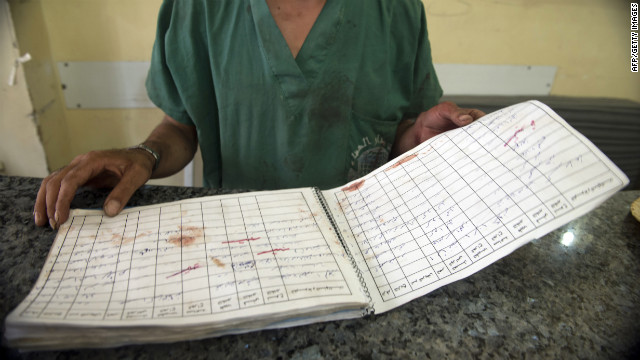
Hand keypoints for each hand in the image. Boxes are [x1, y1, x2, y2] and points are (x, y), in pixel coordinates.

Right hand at [34, 148, 155, 228]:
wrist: (140, 156)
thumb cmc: (139, 165)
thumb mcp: (137, 177)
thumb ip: (124, 192)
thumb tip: (109, 212)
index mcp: (92, 161)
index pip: (70, 180)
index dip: (62, 200)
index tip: (61, 218)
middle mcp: (80, 162)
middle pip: (54, 181)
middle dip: (49, 203)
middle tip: (53, 225)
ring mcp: (77, 168)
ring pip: (51, 182)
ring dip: (44, 201)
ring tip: (41, 221)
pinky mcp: (78, 175)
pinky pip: (58, 184)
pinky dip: (49, 197)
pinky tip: (48, 212)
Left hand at [391, 101, 484, 156]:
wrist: (420, 131)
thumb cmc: (435, 116)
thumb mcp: (444, 109)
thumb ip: (455, 112)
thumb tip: (467, 119)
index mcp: (474, 119)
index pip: (487, 124)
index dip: (491, 130)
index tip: (491, 136)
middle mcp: (473, 133)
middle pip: (484, 140)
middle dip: (486, 146)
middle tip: (484, 151)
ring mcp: (466, 145)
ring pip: (476, 152)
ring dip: (476, 156)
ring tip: (476, 160)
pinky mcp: (458, 155)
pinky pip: (464, 159)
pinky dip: (465, 163)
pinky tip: (465, 166)